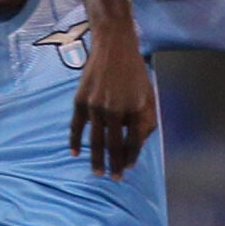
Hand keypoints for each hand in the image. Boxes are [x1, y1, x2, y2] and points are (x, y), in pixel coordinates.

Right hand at [68, 28, 156, 178]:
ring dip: (96, 159)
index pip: (133, 142)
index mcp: (135, 109)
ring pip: (95, 140)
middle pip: (114, 145)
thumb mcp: (149, 95)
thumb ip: (146, 120)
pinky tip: (75, 154)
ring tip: (98, 173)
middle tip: (114, 179)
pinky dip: (75, 141)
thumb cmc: (135, 72)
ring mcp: (95, 106)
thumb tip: (138, 144)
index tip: (128, 169)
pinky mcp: (80, 100)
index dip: (131, 158)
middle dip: (115, 164)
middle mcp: (115, 110)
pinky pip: (76, 126)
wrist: (113, 46)